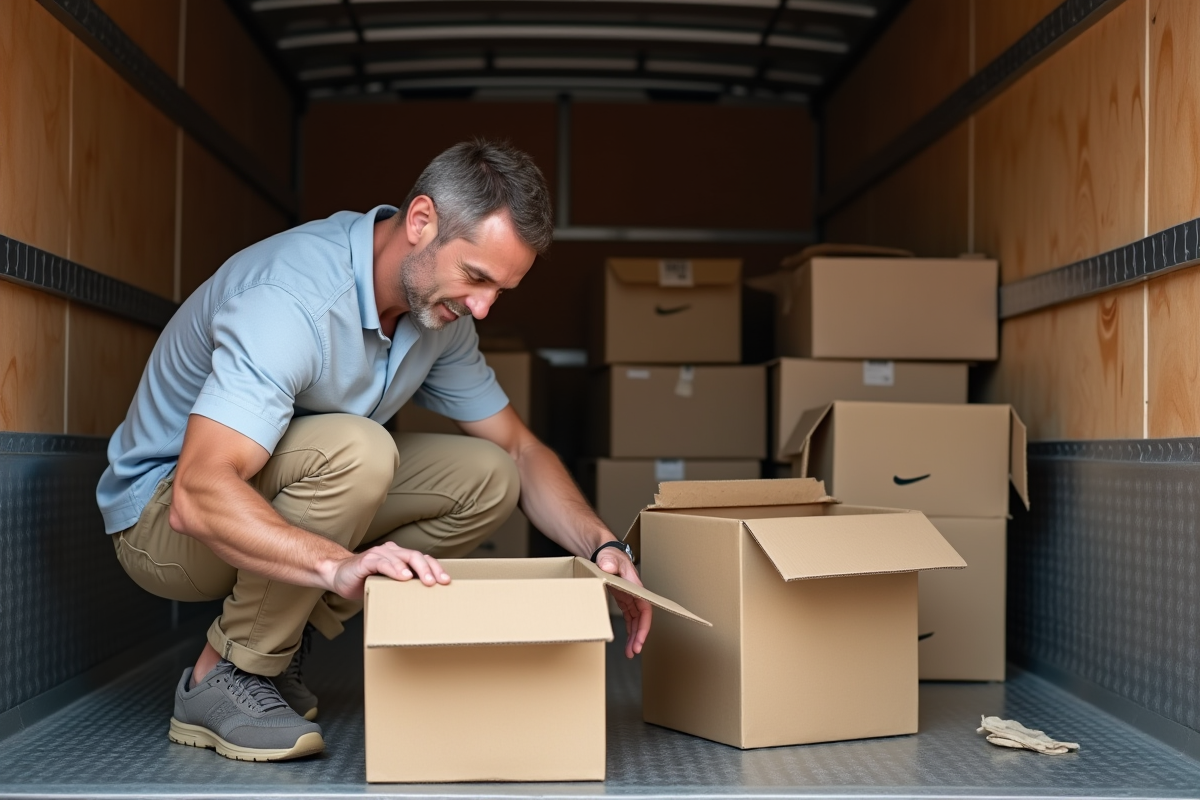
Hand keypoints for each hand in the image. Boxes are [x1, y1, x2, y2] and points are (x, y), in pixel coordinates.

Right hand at [327, 541, 449, 600]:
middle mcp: (392, 552)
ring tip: (425, 580)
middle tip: (438, 582)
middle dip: (430, 569)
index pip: (422, 559)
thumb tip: (424, 602)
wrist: (337, 575)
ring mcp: (379, 554)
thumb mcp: (387, 585)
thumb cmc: (364, 581)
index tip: (446, 581)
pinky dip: (394, 568)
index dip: (436, 568)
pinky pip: (382, 562)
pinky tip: (403, 576)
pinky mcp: (366, 560)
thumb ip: (403, 587)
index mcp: (400, 557)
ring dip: (415, 568)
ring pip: (402, 557)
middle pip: (416, 556)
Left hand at [594, 547, 651, 658]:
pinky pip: (630, 618)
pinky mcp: (624, 600)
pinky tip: (628, 642)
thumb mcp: (609, 557)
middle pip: (642, 618)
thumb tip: (608, 567)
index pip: (645, 609)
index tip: (640, 639)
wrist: (604, 552)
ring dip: (635, 637)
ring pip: (636, 621)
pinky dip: (630, 630)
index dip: (644, 625)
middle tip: (634, 651)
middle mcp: (635, 594)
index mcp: (635, 586)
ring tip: (631, 652)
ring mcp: (630, 597)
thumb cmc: (609, 554)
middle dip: (639, 636)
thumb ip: (609, 562)